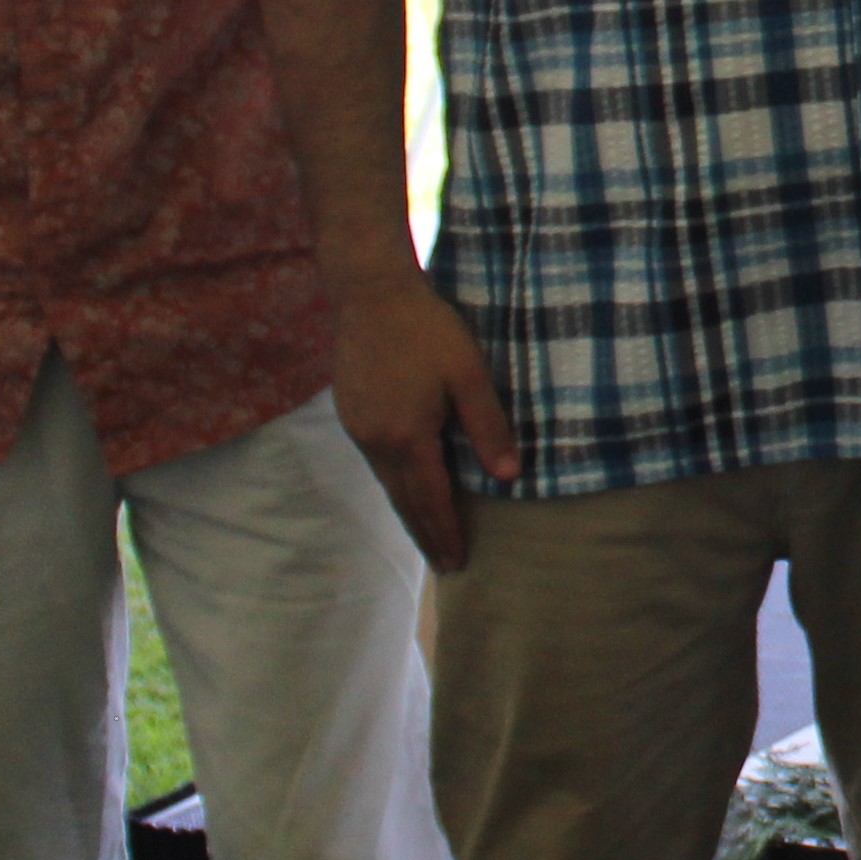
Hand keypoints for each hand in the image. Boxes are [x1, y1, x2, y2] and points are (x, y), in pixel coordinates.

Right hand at [330, 274, 518, 566]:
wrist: (370, 294)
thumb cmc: (427, 330)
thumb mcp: (469, 375)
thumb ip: (488, 427)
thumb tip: (509, 477)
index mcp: (407, 437)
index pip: (430, 499)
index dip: (446, 531)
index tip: (458, 561)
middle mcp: (376, 441)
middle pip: (404, 501)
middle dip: (426, 534)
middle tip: (446, 565)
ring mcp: (358, 428)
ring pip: (387, 483)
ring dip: (409, 512)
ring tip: (429, 535)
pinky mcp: (351, 414)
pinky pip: (377, 463)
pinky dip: (396, 484)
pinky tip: (408, 488)